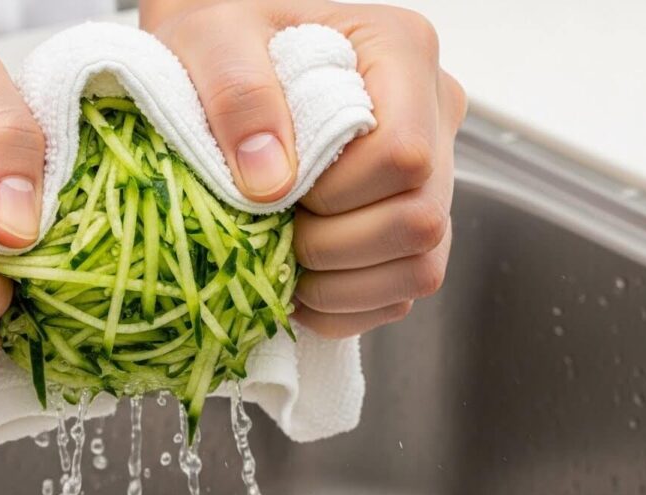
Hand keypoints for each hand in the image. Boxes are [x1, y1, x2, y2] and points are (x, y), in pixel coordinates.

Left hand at [142, 0, 466, 336]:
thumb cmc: (223, 37)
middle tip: (277, 229)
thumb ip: (239, 94)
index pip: (403, 156)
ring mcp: (428, 173)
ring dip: (343, 285)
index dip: (336, 195)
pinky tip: (298, 284)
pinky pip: (401, 291)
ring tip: (284, 262)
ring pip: (423, 266)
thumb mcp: (213, 38)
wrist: (218, 61)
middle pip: (422, 220)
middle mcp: (432, 113)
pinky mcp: (407, 221)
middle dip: (336, 246)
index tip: (278, 189)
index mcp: (401, 51)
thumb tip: (270, 182)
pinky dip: (346, 306)